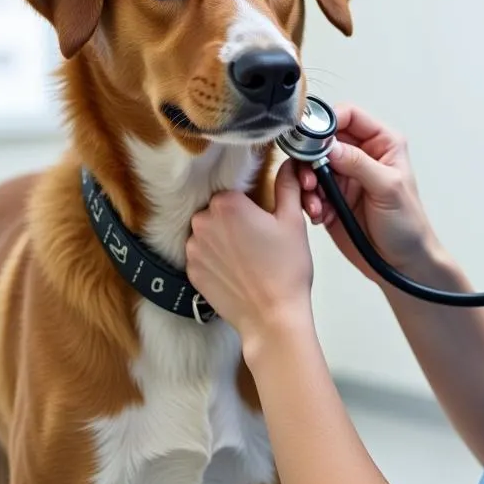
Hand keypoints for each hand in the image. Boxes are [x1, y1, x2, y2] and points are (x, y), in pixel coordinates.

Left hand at [186, 160, 313, 347]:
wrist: (272, 318)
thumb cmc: (286, 271)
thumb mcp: (293, 222)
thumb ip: (287, 186)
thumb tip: (289, 165)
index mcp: (227, 204)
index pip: (233, 192)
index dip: (250, 205)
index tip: (262, 219)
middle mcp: (203, 222)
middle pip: (217, 211)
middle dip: (234, 221)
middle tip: (258, 240)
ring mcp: (193, 248)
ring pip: (207, 232)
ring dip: (222, 239)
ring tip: (248, 258)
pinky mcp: (190, 270)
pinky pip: (201, 255)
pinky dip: (215, 259)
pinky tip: (236, 271)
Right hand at [299, 104, 441, 283]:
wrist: (402, 263)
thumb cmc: (408, 224)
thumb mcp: (387, 188)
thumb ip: (358, 163)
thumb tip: (329, 145)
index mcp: (381, 143)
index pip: (348, 116)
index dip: (327, 122)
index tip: (312, 139)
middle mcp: (360, 155)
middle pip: (322, 140)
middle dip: (310, 157)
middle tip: (309, 178)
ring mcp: (344, 176)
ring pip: (311, 165)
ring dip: (308, 182)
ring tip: (316, 202)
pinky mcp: (331, 198)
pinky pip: (308, 190)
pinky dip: (309, 201)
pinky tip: (320, 215)